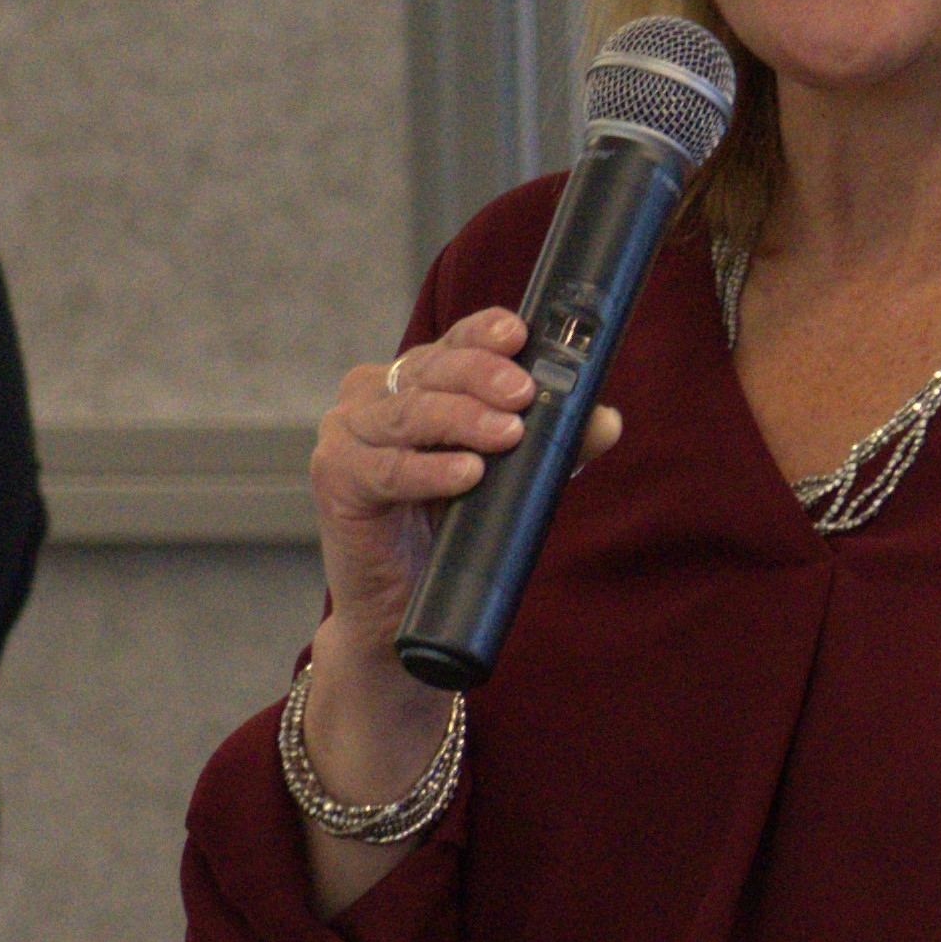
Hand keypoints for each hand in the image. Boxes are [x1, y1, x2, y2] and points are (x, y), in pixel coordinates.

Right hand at [307, 307, 617, 641]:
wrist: (397, 608)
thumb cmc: (447, 532)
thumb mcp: (506, 478)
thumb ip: (551, 446)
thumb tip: (605, 421)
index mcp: (411, 382)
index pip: (450, 343)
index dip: (482, 333)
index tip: (519, 335)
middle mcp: (372, 396)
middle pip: (428, 370)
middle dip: (480, 377)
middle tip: (522, 395)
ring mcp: (346, 433)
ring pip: (408, 414)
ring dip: (461, 420)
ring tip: (506, 433)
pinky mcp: (335, 477)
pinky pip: (387, 469)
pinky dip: (429, 470)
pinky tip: (466, 473)